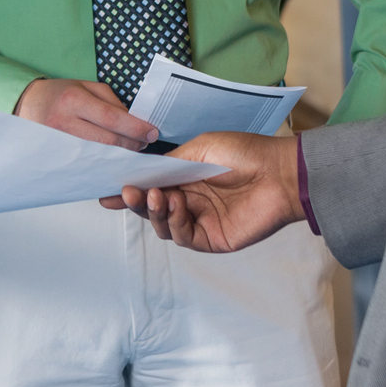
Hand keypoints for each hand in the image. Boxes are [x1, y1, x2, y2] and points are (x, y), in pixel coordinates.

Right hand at [15, 77, 157, 149]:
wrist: (26, 106)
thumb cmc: (59, 94)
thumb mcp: (86, 86)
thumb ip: (111, 102)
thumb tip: (133, 121)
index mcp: (73, 101)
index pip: (112, 119)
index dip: (135, 128)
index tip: (152, 132)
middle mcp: (65, 124)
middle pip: (108, 141)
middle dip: (132, 144)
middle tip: (145, 142)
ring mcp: (60, 144)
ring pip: (100, 156)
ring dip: (121, 155)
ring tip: (132, 149)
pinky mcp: (59, 157)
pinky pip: (88, 164)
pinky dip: (105, 163)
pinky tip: (115, 159)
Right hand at [101, 129, 300, 252]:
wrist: (280, 173)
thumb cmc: (246, 153)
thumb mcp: (200, 148)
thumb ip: (171, 161)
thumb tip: (144, 170)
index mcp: (187, 178)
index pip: (152, 186)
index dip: (130, 189)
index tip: (105, 191)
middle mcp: (191, 201)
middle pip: (152, 208)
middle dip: (136, 201)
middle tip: (125, 193)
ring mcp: (201, 221)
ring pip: (163, 225)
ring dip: (154, 211)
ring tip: (156, 196)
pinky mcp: (212, 239)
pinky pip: (183, 237)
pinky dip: (173, 223)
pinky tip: (175, 206)